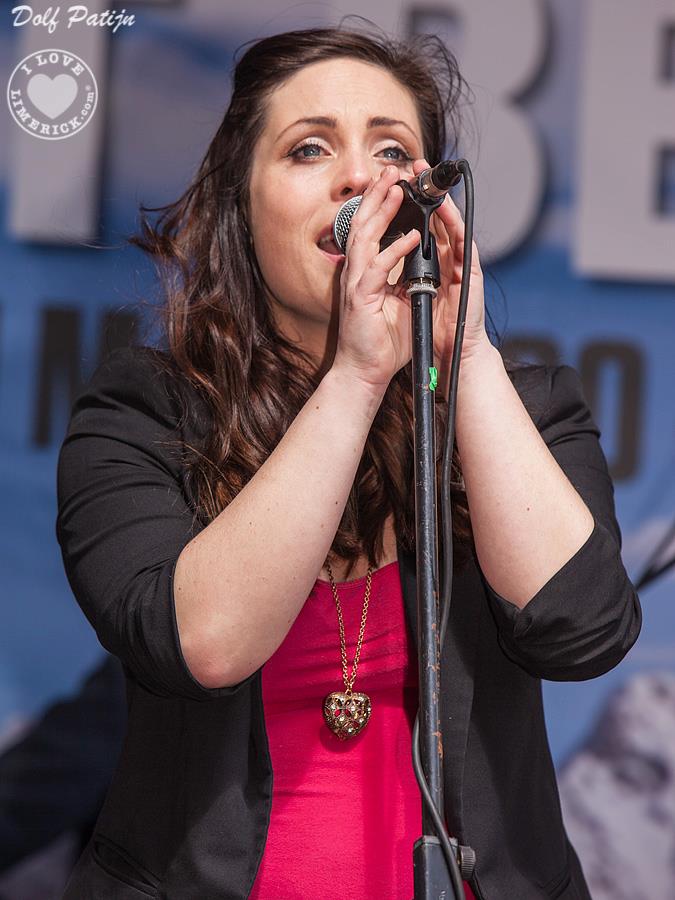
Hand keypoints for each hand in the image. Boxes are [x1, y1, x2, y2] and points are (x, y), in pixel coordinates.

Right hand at [331, 165, 420, 392]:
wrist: (365, 372)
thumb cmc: (380, 342)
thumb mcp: (397, 303)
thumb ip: (402, 280)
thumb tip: (416, 262)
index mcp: (365, 272)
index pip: (372, 230)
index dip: (380, 205)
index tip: (394, 184)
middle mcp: (357, 273)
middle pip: (364, 224)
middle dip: (378, 195)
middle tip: (392, 170)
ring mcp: (357, 284)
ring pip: (366, 237)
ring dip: (382, 211)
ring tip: (397, 189)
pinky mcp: (361, 299)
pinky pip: (378, 268)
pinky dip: (395, 250)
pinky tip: (411, 237)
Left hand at [411, 158, 491, 393]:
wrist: (451, 356)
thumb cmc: (431, 330)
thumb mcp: (409, 296)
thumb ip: (404, 273)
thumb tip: (387, 257)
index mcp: (430, 264)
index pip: (419, 226)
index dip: (407, 205)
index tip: (394, 183)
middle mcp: (446, 260)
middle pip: (436, 218)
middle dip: (424, 192)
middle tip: (414, 166)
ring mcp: (460, 266)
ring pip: (452, 225)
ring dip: (441, 201)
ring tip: (429, 179)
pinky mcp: (470, 276)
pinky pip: (463, 245)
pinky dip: (454, 228)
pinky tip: (445, 212)